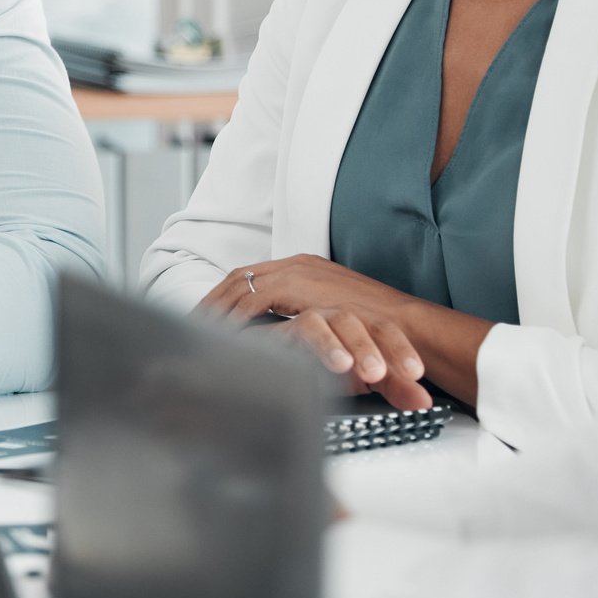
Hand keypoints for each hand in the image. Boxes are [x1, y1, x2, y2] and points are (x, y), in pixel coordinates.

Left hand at [199, 255, 432, 406]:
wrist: (405, 326)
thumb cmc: (377, 328)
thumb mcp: (337, 315)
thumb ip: (310, 315)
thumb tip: (289, 331)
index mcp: (304, 266)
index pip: (252, 277)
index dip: (226, 296)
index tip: (208, 315)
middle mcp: (297, 264)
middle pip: (239, 278)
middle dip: (213, 300)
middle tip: (192, 322)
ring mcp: (296, 272)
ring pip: (240, 286)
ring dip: (217, 309)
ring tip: (199, 331)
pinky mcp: (298, 287)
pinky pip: (252, 301)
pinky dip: (234, 317)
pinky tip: (222, 334)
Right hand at [267, 307, 434, 411]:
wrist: (291, 366)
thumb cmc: (332, 368)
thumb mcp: (370, 381)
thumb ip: (397, 387)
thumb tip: (423, 402)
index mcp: (363, 328)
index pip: (385, 331)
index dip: (400, 349)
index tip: (413, 373)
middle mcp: (336, 321)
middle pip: (354, 322)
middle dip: (366, 347)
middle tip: (377, 373)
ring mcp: (310, 324)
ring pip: (320, 323)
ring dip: (332, 343)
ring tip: (343, 365)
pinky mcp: (281, 335)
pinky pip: (290, 332)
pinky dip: (299, 346)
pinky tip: (305, 363)